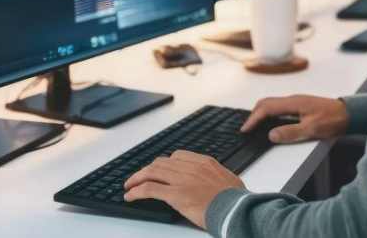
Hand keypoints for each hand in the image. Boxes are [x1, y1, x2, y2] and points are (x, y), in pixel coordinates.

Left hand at [124, 150, 242, 228]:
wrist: (236, 210)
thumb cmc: (236, 200)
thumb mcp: (228, 180)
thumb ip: (216, 177)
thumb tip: (214, 182)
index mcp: (204, 162)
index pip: (178, 156)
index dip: (164, 163)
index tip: (159, 169)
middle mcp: (191, 168)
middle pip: (161, 163)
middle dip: (147, 170)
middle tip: (138, 177)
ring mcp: (182, 180)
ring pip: (152, 173)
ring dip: (137, 179)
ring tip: (129, 185)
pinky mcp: (175, 195)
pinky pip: (149, 189)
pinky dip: (136, 191)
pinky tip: (130, 196)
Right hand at [241, 95, 348, 142]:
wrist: (349, 114)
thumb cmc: (333, 119)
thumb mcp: (312, 129)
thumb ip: (291, 132)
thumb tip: (271, 135)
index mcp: (293, 103)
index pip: (266, 108)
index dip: (253, 119)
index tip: (245, 129)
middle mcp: (292, 100)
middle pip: (266, 103)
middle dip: (253, 114)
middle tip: (246, 127)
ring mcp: (296, 102)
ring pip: (272, 104)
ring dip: (261, 113)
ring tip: (254, 125)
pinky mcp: (300, 106)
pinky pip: (279, 107)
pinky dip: (269, 114)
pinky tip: (271, 122)